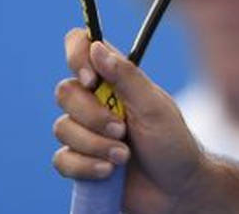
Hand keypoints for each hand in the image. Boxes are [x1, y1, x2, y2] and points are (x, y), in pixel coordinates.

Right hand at [53, 30, 210, 213]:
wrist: (175, 191)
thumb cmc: (172, 144)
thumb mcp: (154, 107)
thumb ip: (126, 77)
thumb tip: (96, 47)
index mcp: (116, 79)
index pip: (81, 46)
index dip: (77, 56)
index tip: (92, 80)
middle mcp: (96, 101)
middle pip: (65, 92)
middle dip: (93, 116)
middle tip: (123, 129)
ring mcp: (85, 131)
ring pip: (62, 128)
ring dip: (96, 145)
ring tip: (124, 156)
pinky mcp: (79, 161)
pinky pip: (62, 159)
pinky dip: (86, 166)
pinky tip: (109, 172)